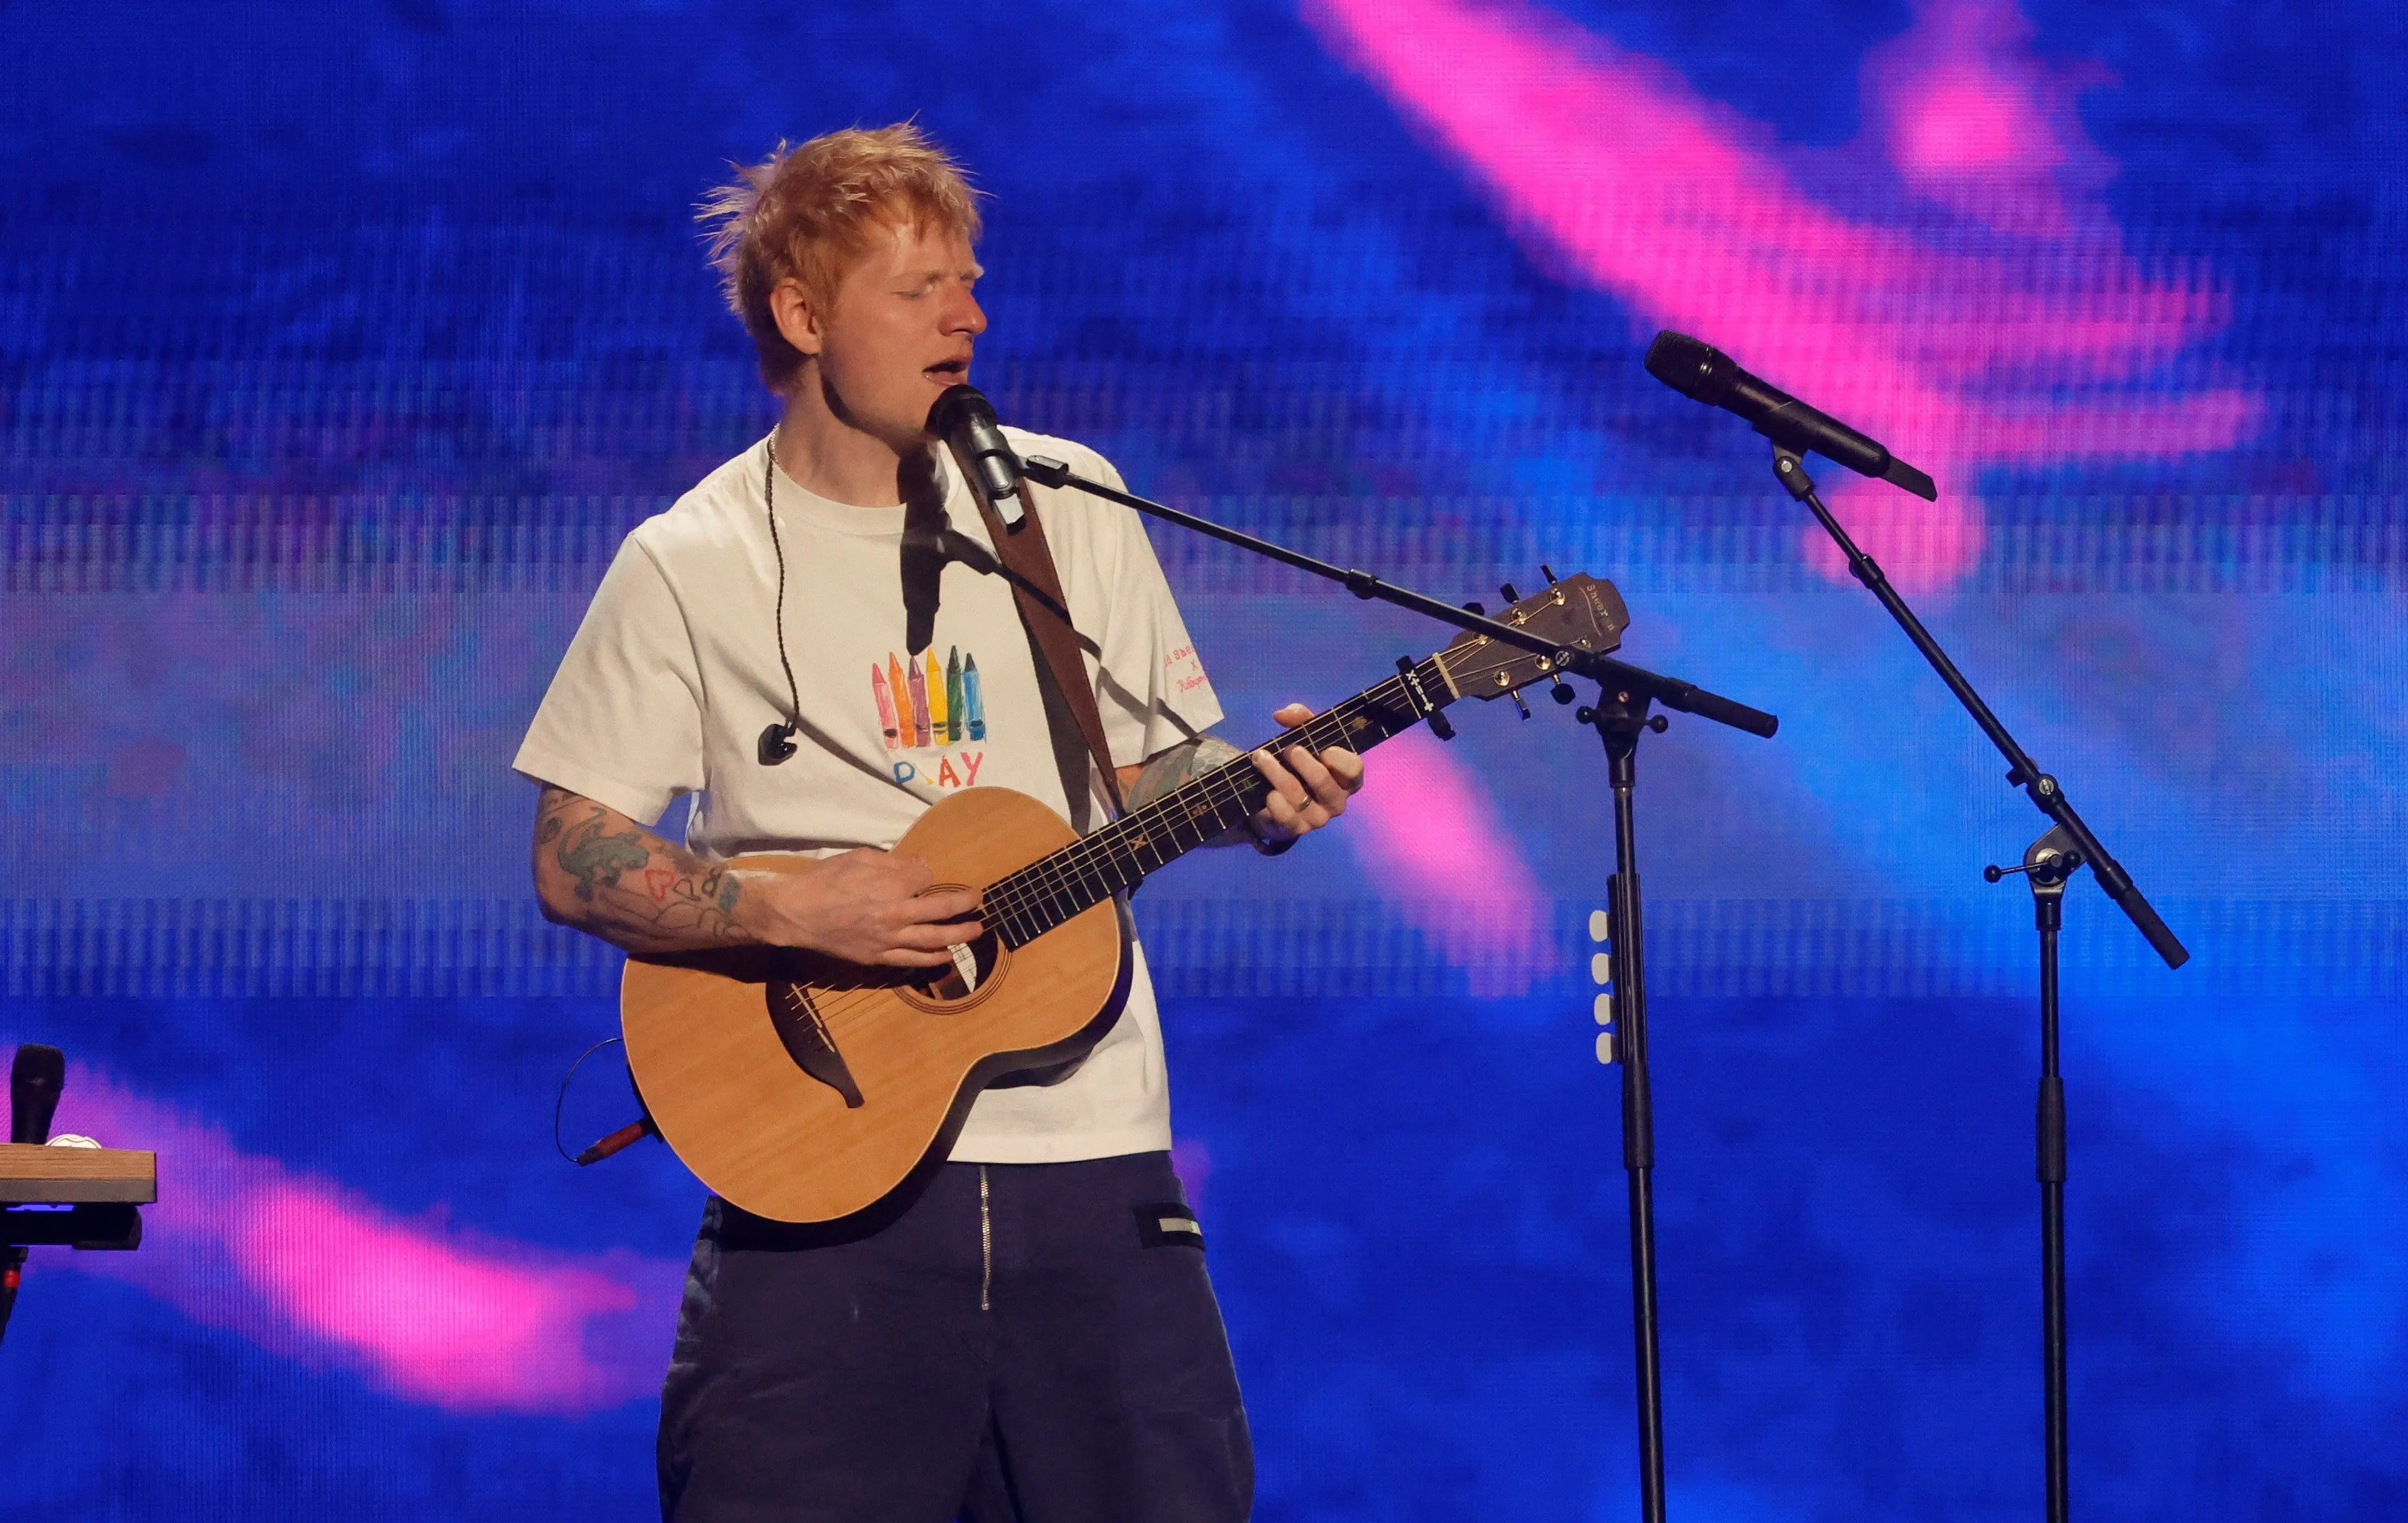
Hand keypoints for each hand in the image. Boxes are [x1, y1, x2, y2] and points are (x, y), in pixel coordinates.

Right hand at [738, 849, 982, 967]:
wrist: (795, 913)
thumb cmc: (825, 879)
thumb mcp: (860, 858)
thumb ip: (895, 862)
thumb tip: (922, 865)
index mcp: (890, 885)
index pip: (925, 878)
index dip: (928, 873)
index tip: (924, 872)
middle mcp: (895, 914)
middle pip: (941, 909)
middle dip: (964, 904)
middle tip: (980, 901)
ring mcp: (887, 940)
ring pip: (932, 940)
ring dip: (959, 935)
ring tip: (977, 931)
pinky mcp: (876, 957)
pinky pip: (911, 961)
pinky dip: (932, 959)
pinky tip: (946, 956)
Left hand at [1249, 702, 1366, 844]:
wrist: (1273, 800)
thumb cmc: (1298, 765)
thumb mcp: (1303, 737)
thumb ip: (1299, 719)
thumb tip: (1281, 715)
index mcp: (1346, 779)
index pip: (1354, 770)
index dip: (1340, 759)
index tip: (1324, 748)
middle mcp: (1336, 802)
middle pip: (1323, 782)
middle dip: (1302, 762)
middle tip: (1287, 749)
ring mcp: (1316, 818)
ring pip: (1298, 796)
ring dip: (1276, 773)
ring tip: (1261, 758)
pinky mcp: (1295, 830)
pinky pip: (1284, 815)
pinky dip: (1273, 800)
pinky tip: (1266, 791)